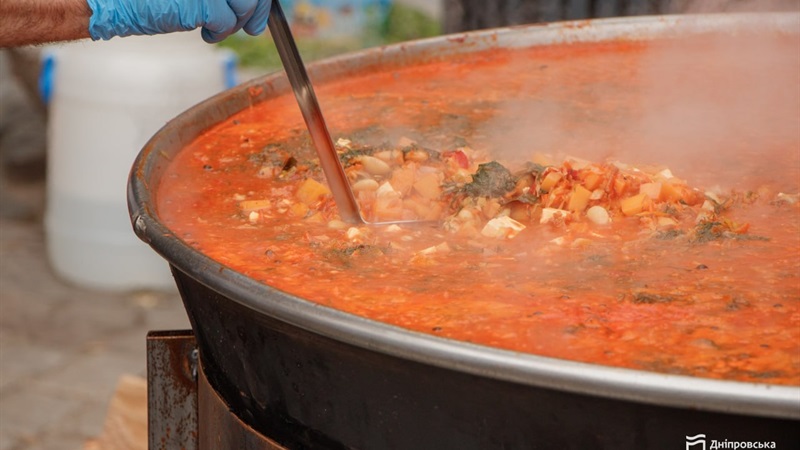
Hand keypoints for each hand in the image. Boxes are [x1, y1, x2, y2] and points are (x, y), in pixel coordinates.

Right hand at [87, 0, 271, 42]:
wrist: (114, 1)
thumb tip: (251, 2)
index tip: (258, 10)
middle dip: (256, 10)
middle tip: (252, 27)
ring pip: (244, 4)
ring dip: (236, 22)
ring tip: (217, 27)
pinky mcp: (203, 1)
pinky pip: (227, 22)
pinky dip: (220, 33)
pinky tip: (205, 34)